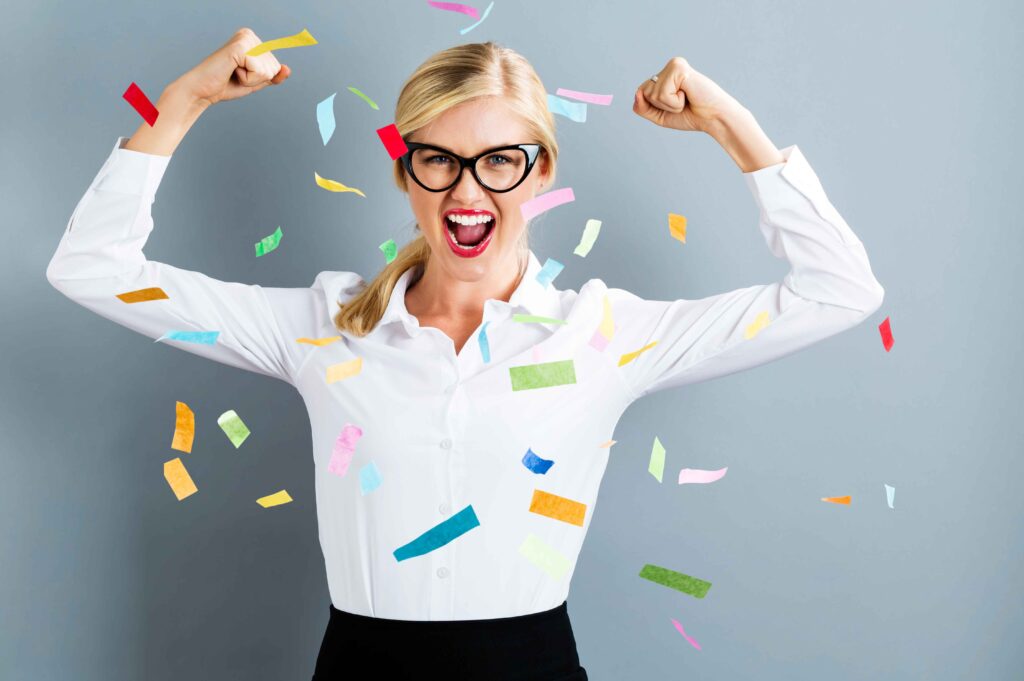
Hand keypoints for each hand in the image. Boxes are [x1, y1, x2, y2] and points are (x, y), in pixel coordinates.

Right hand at [173, 27, 290, 107]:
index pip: (275, 66)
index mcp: (253, 40)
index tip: (240, 74)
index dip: (260, 78)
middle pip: (274, 68)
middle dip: (256, 79)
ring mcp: (245, 39)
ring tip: (232, 73)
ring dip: (251, 80)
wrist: (202, 90)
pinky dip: (247, 80)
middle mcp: (249, 35)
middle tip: (235, 75)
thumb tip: (288, 69)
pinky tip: (231, 71)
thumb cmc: (226, 85)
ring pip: (268, 71)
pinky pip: (260, 72)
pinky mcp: (240, 47)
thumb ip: (273, 76)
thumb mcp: (256, 82)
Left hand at [633, 57, 742, 133]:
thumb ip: (642, 107)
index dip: (655, 107)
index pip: (641, 94)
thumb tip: (637, 93)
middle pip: (644, 93)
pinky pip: (662, 94)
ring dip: (669, 105)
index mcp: (664, 75)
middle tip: (682, 103)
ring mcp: (674, 65)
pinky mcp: (679, 68)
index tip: (675, 105)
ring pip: (652, 94)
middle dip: (661, 106)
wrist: (713, 118)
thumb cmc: (690, 115)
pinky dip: (674, 102)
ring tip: (686, 99)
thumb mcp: (659, 115)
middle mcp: (668, 67)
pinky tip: (688, 95)